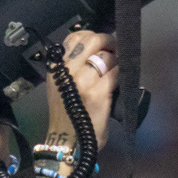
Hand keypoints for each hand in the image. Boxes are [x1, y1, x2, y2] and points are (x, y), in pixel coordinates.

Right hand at [51, 29, 115, 146]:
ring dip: (116, 60)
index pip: (74, 38)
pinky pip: (116, 73)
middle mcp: (67, 71)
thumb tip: (95, 51)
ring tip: (116, 68)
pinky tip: (119, 81)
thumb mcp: (61, 87)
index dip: (92, 35)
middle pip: (92, 40)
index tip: (101, 42)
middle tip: (114, 48)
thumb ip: (73, 68)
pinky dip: (121, 74)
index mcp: (57, 69)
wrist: (68, 142)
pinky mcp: (98, 93)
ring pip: (106, 56)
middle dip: (108, 41)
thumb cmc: (67, 117)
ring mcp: (83, 82)